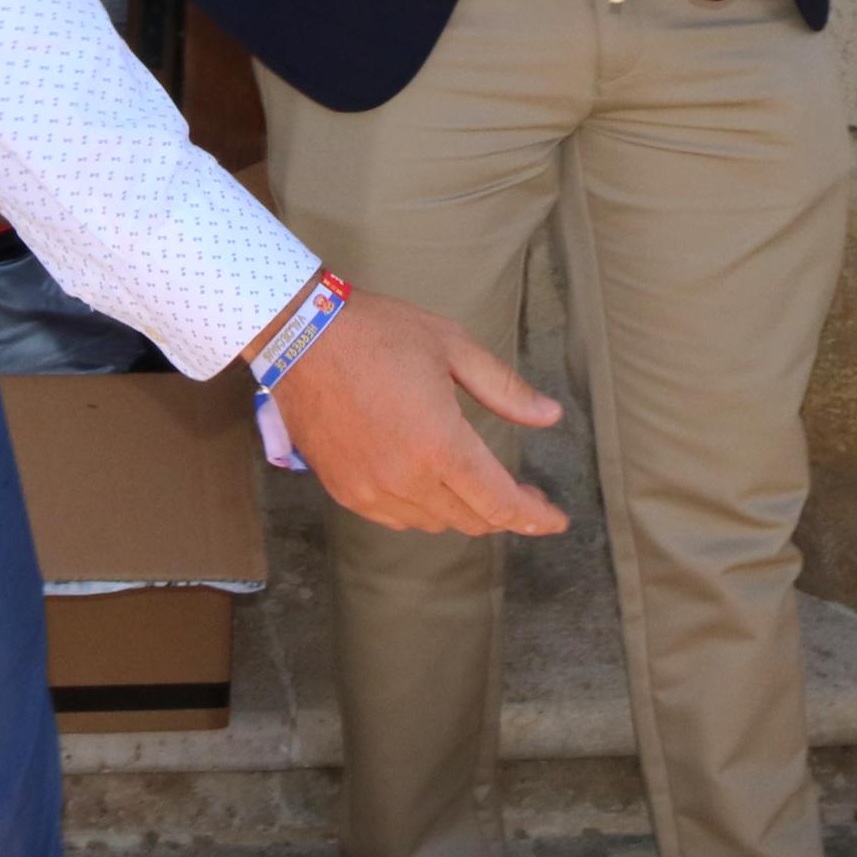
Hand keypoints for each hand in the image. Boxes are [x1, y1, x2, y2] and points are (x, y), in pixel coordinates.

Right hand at [270, 286, 570, 535]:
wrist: (300, 335)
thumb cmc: (379, 333)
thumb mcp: (453, 348)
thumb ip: (505, 389)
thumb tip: (550, 416)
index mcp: (439, 445)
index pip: (499, 503)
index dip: (534, 517)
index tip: (556, 520)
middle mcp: (406, 479)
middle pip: (471, 519)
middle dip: (504, 511)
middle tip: (521, 491)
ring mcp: (371, 490)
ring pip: (434, 523)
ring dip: (462, 509)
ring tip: (473, 480)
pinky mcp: (345, 491)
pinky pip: (397, 518)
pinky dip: (422, 508)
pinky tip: (428, 481)